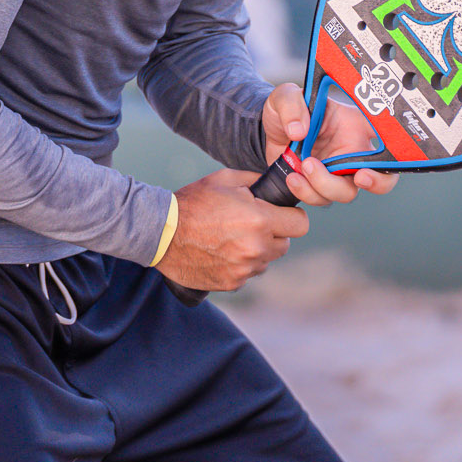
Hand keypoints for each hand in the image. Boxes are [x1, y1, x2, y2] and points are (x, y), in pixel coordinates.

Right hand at [154, 169, 309, 292]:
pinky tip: (221, 252)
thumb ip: (256, 181)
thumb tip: (274, 183)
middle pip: (284, 244)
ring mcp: (245, 268)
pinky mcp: (232, 283)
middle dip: (273, 234)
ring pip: (266, 261)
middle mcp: (257, 247)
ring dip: (256, 251)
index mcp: (260, 219)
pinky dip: (239, 265)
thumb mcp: (225, 179)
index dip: (291, 217)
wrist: (161, 233)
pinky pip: (247, 273)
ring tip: (231, 238)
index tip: (282, 215)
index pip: (300, 224)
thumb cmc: (192, 202)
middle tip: (251, 225)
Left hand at [261, 81, 399, 206]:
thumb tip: (299, 130)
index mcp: (354, 125)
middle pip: (380, 175)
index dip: (395, 149)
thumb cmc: (286, 112)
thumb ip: (292, 106)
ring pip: (347, 192)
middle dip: (375, 182)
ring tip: (304, 166)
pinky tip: (293, 178)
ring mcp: (336, 172)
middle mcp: (352, 151)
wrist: (267, 135)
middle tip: (359, 177)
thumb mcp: (285, 97)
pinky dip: (307, 192)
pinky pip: (322, 199)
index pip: (388, 136)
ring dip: (326, 185)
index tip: (382, 154)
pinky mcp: (319, 186)